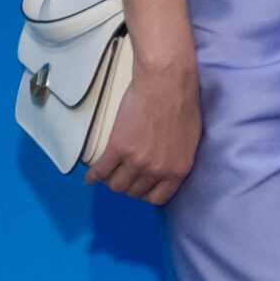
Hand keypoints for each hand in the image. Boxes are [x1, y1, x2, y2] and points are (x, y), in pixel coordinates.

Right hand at [87, 51, 201, 204]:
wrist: (166, 82)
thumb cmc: (182, 102)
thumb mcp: (189, 139)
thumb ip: (177, 158)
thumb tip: (168, 165)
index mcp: (177, 170)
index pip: (158, 197)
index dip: (146, 194)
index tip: (140, 188)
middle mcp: (157, 170)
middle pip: (135, 191)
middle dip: (128, 185)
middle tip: (123, 174)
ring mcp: (136, 161)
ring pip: (117, 184)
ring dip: (111, 180)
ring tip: (108, 173)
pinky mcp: (118, 148)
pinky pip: (101, 171)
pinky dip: (94, 176)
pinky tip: (90, 177)